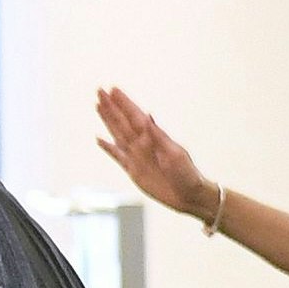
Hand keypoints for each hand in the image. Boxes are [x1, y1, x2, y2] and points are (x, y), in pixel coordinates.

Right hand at [92, 89, 211, 219]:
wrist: (190, 197)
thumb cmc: (188, 174)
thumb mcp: (175, 154)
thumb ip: (158, 136)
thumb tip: (148, 116)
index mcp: (154, 138)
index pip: (135, 116)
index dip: (124, 103)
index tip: (113, 90)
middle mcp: (143, 144)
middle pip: (123, 121)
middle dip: (111, 107)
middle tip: (100, 91)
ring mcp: (137, 156)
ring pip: (117, 134)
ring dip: (108, 120)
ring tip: (98, 106)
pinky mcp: (133, 170)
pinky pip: (117, 156)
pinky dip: (107, 148)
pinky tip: (99, 139)